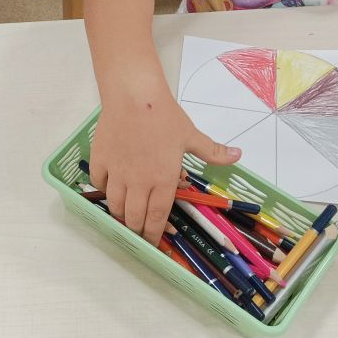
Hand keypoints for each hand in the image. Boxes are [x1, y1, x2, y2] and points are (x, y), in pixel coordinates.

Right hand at [88, 89, 239, 244]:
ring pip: (114, 205)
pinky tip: (111, 187)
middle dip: (137, 229)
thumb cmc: (164, 116)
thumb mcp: (191, 135)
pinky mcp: (100, 161)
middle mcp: (138, 183)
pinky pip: (99, 184)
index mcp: (162, 181)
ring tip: (125, 213)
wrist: (134, 95)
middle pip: (133, 218)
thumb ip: (213, 151)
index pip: (157, 219)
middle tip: (140, 229)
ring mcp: (116, 173)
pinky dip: (104, 190)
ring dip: (120, 214)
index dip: (154, 235)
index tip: (154, 242)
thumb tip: (238, 155)